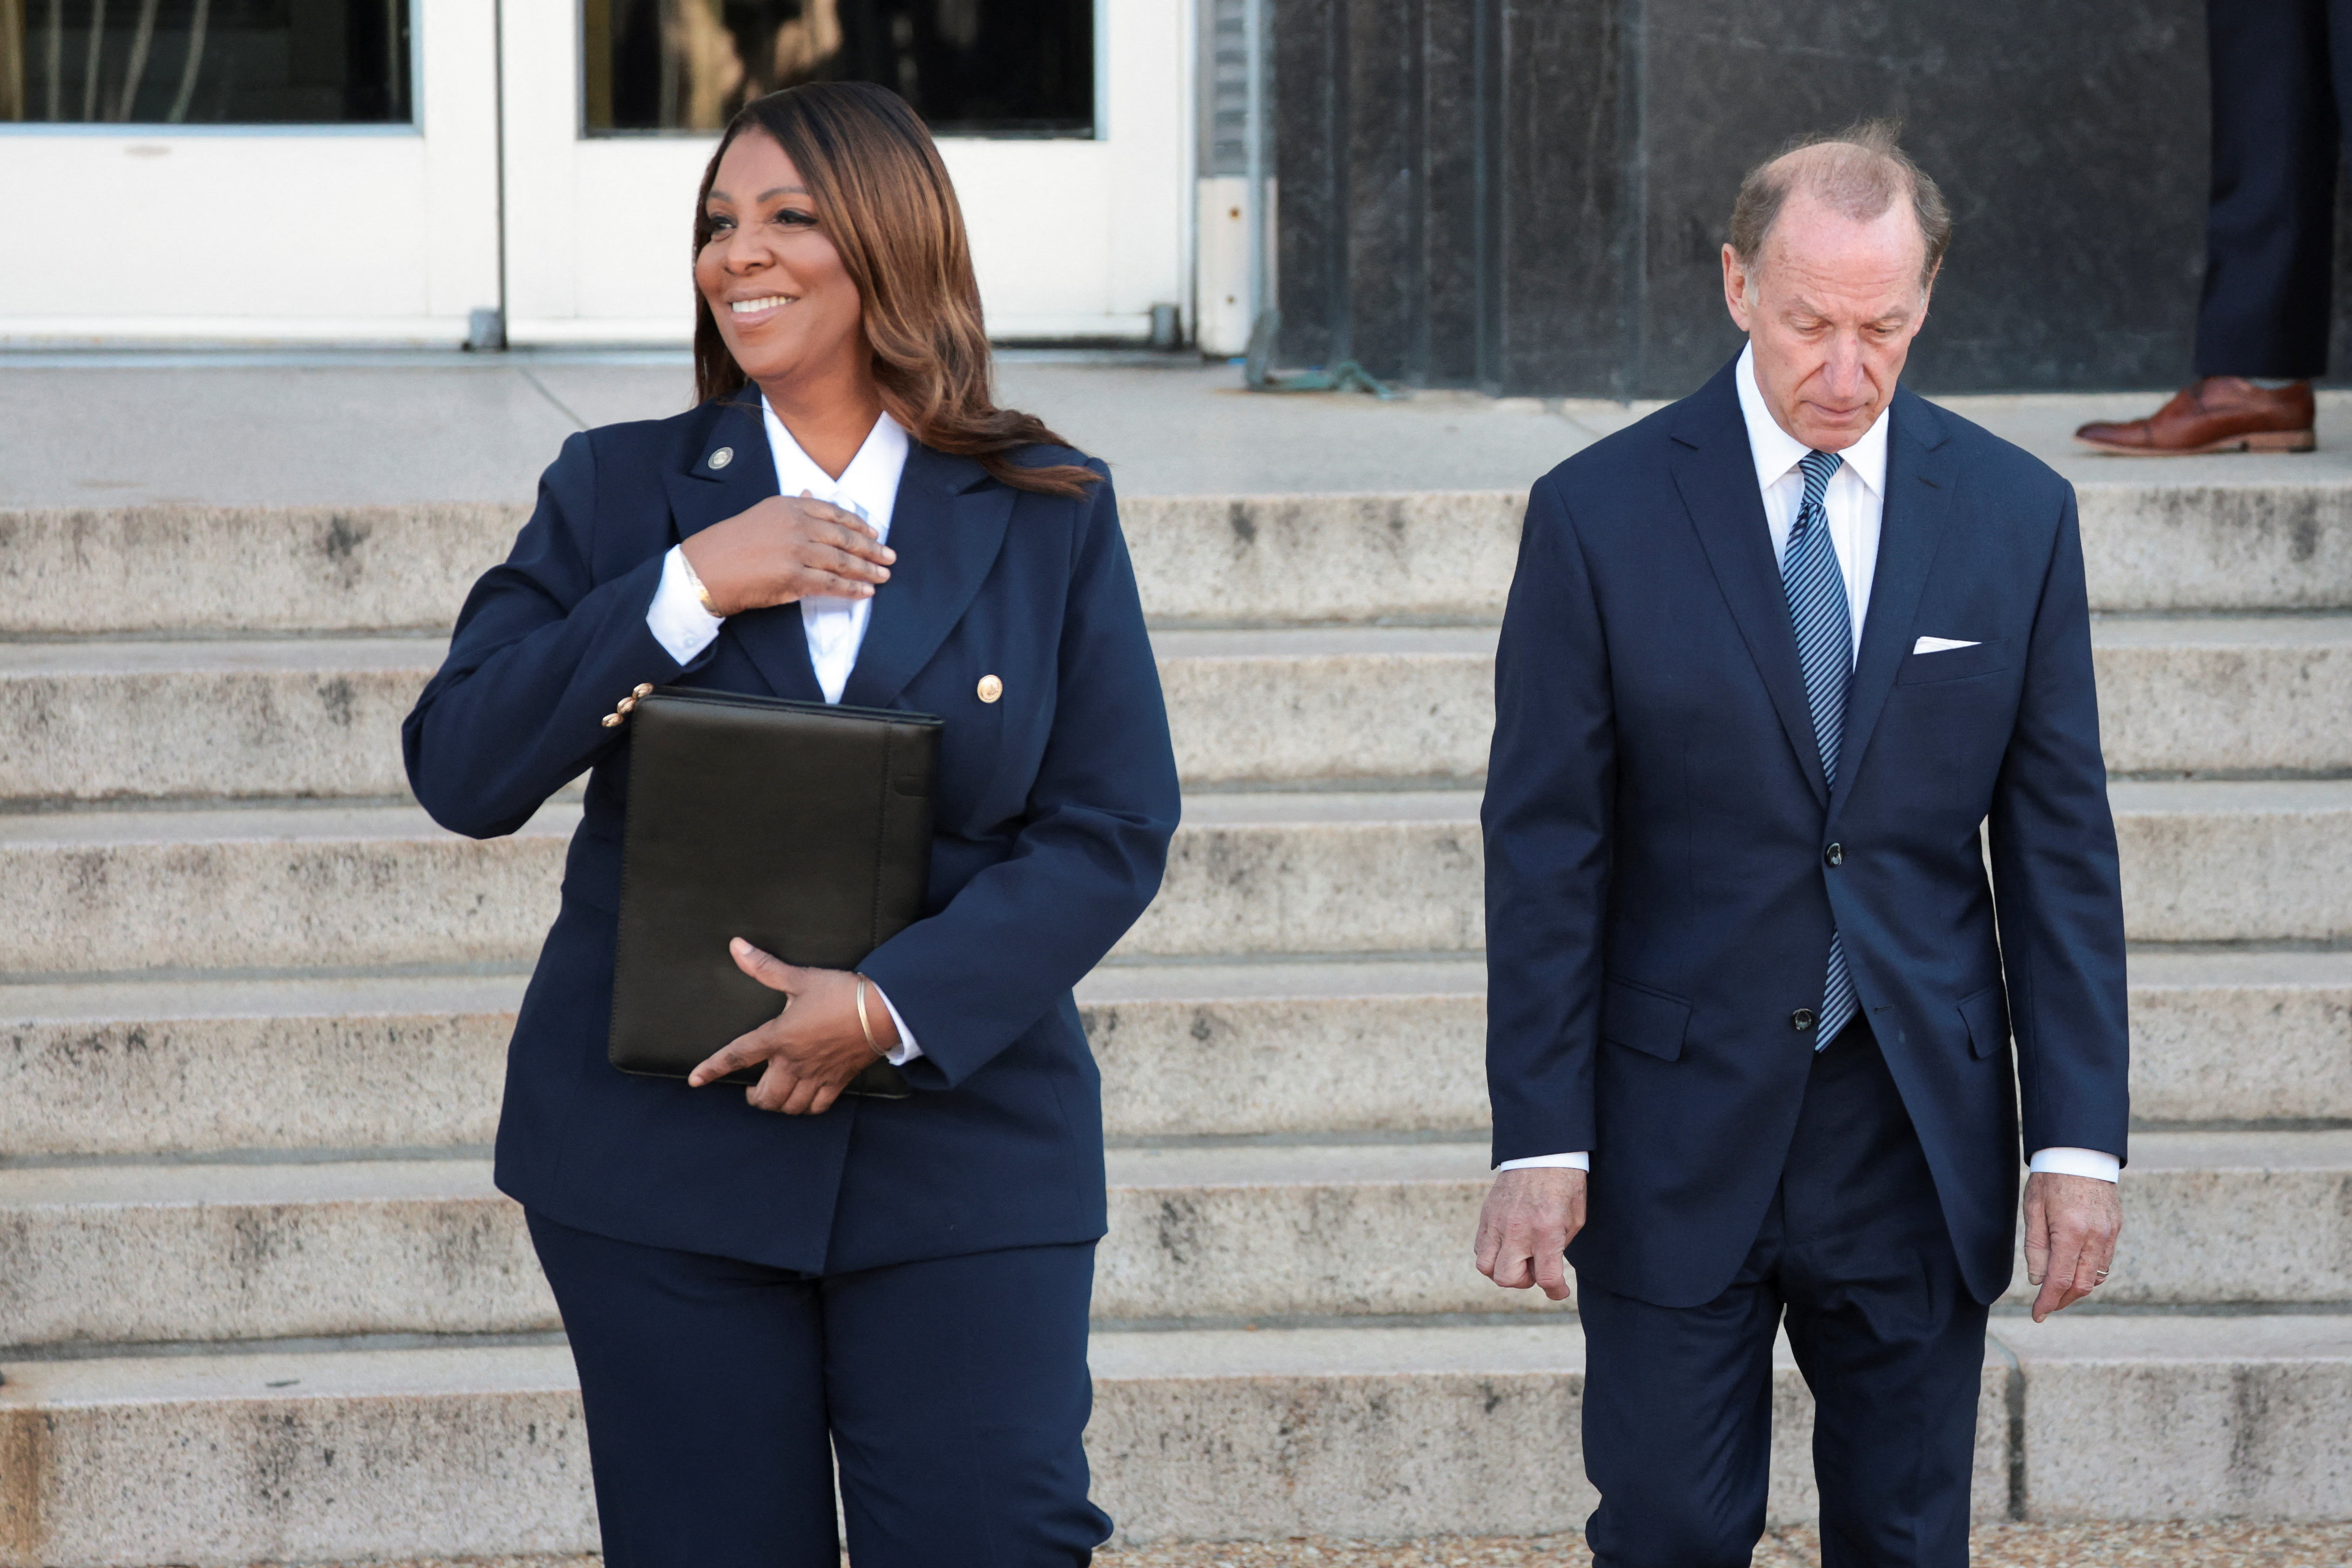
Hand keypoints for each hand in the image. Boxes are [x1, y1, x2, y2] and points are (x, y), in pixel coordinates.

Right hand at [680, 492, 894, 616]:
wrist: (704, 569)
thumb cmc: (730, 544)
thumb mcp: (761, 514)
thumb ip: (790, 507)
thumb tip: (810, 494)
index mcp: (788, 506)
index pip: (834, 512)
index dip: (858, 523)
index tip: (875, 531)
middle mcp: (795, 524)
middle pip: (843, 536)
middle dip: (871, 547)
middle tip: (890, 556)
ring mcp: (796, 551)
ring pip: (842, 561)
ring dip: (867, 570)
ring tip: (884, 575)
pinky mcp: (794, 577)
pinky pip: (831, 584)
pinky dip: (852, 589)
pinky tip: (866, 592)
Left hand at [686, 939, 898, 1114]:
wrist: (883, 1011)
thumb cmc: (840, 993)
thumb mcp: (800, 978)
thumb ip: (765, 967)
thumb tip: (736, 946)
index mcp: (779, 1037)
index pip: (736, 1056)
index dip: (712, 1069)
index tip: (696, 1080)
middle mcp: (794, 1062)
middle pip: (764, 1096)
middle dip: (754, 1097)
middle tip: (752, 1090)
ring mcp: (816, 1076)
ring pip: (789, 1106)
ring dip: (778, 1105)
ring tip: (776, 1096)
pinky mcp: (837, 1081)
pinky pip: (817, 1106)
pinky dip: (807, 1108)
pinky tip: (805, 1099)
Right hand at [1474, 1167, 1586, 1301]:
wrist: (1541, 1152)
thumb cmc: (1564, 1184)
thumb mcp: (1574, 1219)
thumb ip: (1559, 1247)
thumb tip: (1546, 1269)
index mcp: (1546, 1230)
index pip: (1545, 1277)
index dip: (1555, 1291)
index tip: (1559, 1290)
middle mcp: (1517, 1229)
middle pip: (1507, 1277)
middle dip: (1524, 1280)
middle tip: (1535, 1267)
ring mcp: (1497, 1222)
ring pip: (1486, 1267)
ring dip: (1502, 1270)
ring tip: (1517, 1258)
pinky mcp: (1486, 1215)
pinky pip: (1480, 1248)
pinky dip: (1492, 1254)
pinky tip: (1507, 1245)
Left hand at [2022, 1170, 2121, 1321]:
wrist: (2080, 1153)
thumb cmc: (2051, 1179)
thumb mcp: (2033, 1209)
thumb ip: (2035, 1247)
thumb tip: (2037, 1280)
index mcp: (2071, 1232)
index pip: (2060, 1279)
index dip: (2048, 1301)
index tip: (2037, 1315)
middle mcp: (2096, 1237)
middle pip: (2082, 1284)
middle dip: (2063, 1300)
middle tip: (2046, 1306)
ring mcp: (2110, 1233)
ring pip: (2096, 1276)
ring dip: (2077, 1288)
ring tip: (2057, 1291)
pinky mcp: (2116, 1228)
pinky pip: (2105, 1261)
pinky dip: (2089, 1272)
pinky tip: (2075, 1270)